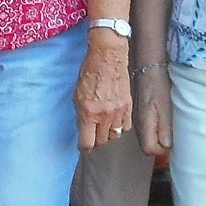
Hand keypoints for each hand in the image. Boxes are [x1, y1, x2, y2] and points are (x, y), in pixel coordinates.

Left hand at [75, 32, 132, 149]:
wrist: (108, 58)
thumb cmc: (89, 73)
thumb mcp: (77, 96)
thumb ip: (81, 115)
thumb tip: (84, 129)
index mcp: (88, 112)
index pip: (87, 142)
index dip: (84, 146)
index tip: (84, 145)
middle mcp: (104, 115)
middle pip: (102, 141)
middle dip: (96, 139)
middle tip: (93, 133)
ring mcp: (118, 112)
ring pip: (114, 135)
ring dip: (108, 133)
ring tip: (104, 125)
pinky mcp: (128, 107)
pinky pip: (125, 126)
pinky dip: (120, 125)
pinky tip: (115, 119)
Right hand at [136, 66, 173, 160]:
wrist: (149, 66)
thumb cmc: (158, 83)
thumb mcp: (165, 106)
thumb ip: (165, 127)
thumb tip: (167, 146)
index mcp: (144, 124)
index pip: (150, 150)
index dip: (163, 150)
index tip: (174, 141)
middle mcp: (139, 124)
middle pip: (148, 146)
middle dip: (162, 145)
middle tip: (175, 134)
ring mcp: (140, 119)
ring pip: (149, 138)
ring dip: (161, 137)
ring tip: (173, 126)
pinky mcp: (143, 113)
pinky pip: (150, 129)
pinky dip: (159, 129)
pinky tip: (166, 119)